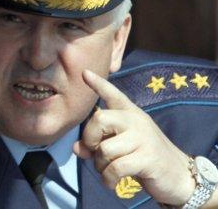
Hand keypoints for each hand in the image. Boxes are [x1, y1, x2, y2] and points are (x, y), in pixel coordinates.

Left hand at [73, 70, 194, 205]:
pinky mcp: (147, 157)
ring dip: (100, 165)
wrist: (178, 175)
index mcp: (129, 113)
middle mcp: (135, 120)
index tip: (84, 73)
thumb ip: (96, 144)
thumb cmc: (142, 156)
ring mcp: (143, 138)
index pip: (113, 94)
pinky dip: (107, 178)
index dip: (98, 84)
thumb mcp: (119, 147)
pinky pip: (115, 167)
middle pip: (99, 119)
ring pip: (105, 149)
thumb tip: (76, 148)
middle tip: (94, 151)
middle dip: (89, 139)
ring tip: (106, 170)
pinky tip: (110, 183)